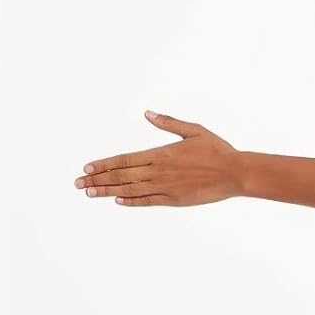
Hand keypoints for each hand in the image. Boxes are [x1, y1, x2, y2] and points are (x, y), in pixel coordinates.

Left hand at [75, 111, 242, 206]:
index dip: (104, 164)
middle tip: (78, 182)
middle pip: (121, 176)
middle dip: (98, 179)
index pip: (124, 160)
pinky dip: (131, 201)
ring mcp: (166, 188)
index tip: (87, 167)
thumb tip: (148, 113)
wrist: (235, 173)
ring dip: (108, 191)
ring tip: (90, 193)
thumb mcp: (194, 130)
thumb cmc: (217, 151)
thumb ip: (168, 123)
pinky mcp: (175, 200)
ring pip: (130, 190)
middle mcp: (159, 172)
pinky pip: (148, 201)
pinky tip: (118, 201)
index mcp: (161, 154)